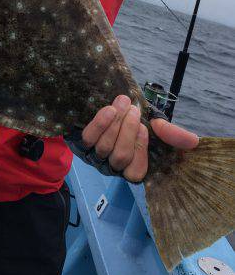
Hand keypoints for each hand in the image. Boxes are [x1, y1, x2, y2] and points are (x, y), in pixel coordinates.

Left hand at [81, 94, 198, 181]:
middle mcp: (112, 167)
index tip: (146, 127)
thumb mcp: (158, 129)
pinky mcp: (81, 144)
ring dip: (115, 123)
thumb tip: (193, 141)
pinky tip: (109, 109)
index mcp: (131, 168)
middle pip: (119, 156)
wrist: (109, 112)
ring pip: (103, 146)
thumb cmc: (135, 125)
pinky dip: (99, 123)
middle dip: (128, 131)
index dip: (140, 150)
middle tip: (134, 109)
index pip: (135, 172)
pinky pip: (88, 137)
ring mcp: (94, 157)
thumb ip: (174, 135)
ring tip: (124, 102)